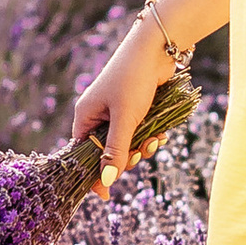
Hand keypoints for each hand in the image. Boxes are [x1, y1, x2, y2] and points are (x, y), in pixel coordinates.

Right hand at [72, 17, 168, 189]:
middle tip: (140, 152)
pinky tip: (162, 134)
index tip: (105, 195)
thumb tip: (107, 182)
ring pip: (126, 144)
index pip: (82, 155)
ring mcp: (116, 112)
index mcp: (85, 116)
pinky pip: (139, 133)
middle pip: (107, 153)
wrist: (157, 49)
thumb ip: (116, 150)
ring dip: (142, 147)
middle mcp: (97, 115)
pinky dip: (150, 136)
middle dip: (126, 157)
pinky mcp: (135, 109)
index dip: (94, 174)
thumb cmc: (134, 80)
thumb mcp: (125, 119)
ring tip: (155, 140)